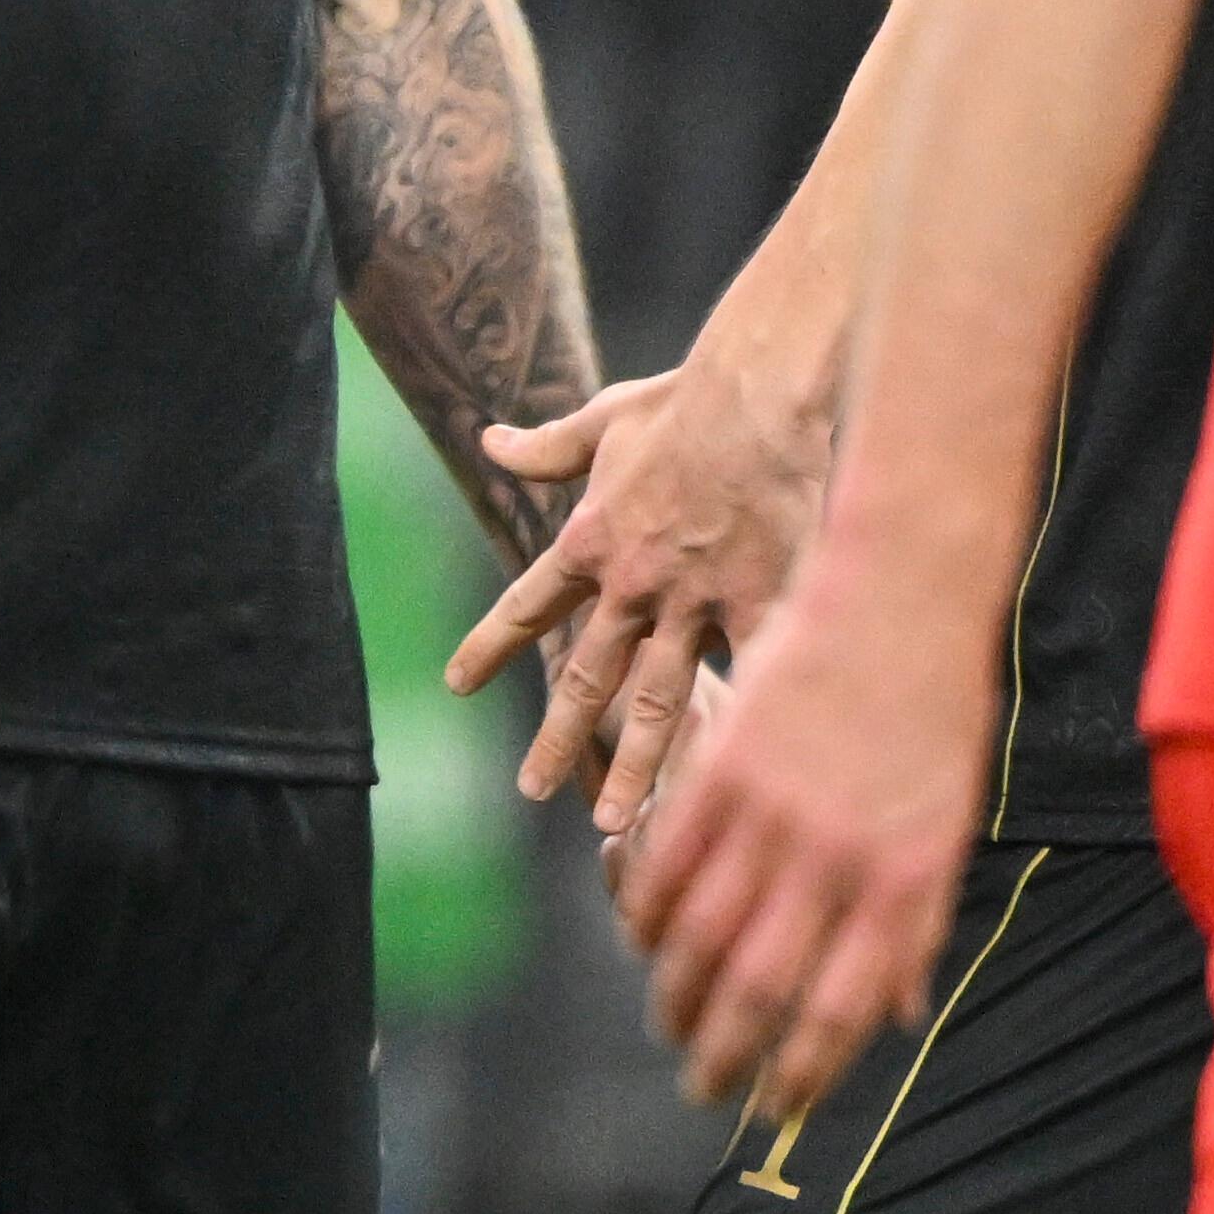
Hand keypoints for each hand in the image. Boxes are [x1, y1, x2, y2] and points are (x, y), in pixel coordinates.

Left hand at [450, 341, 834, 823]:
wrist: (755, 395)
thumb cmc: (682, 401)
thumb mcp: (602, 420)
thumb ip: (546, 447)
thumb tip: (489, 441)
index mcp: (588, 541)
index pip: (527, 605)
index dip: (491, 646)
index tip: (456, 685)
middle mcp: (631, 583)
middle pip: (587, 674)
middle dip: (556, 735)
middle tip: (530, 788)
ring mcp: (692, 600)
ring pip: (657, 700)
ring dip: (632, 763)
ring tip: (612, 819)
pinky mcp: (756, 603)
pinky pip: (748, 680)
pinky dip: (740, 729)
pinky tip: (731, 784)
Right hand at [615, 563, 984, 1111]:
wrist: (904, 595)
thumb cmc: (939, 711)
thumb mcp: (951, 825)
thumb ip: (917, 925)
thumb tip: (900, 1014)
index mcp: (907, 883)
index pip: (842, 1010)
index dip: (802, 1072)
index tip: (776, 1108)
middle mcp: (839, 861)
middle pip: (763, 988)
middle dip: (726, 1054)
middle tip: (702, 1088)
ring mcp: (777, 814)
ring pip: (707, 934)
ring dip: (678, 994)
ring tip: (669, 1024)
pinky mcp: (727, 766)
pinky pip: (671, 859)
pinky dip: (650, 909)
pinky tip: (645, 940)